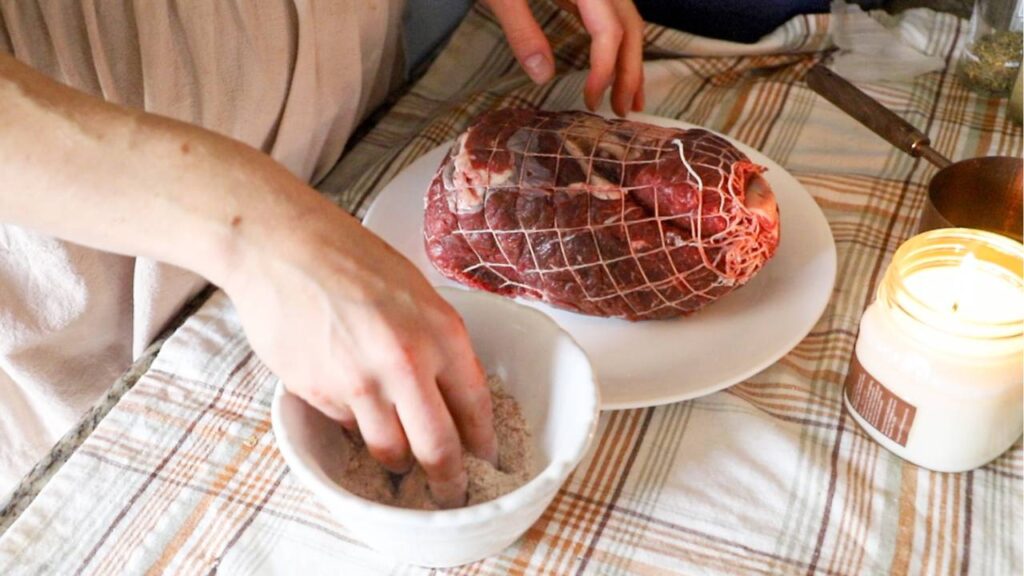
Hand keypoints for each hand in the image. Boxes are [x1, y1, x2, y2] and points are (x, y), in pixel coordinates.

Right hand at [226, 193, 496, 507]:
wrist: (282, 247)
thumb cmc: (350, 259)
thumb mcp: (416, 293)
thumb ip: (437, 344)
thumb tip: (452, 396)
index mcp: (441, 333)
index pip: (476, 408)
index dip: (482, 443)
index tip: (484, 460)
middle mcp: (406, 364)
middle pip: (438, 449)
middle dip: (448, 481)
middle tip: (448, 492)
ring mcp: (360, 384)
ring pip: (390, 451)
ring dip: (398, 460)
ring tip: (399, 457)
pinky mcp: (320, 394)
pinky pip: (350, 428)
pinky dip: (357, 426)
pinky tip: (355, 405)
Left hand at [484, 0, 644, 115]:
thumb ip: (521, 29)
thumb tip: (543, 75)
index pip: (609, 31)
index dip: (605, 69)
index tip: (590, 100)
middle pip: (629, 27)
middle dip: (629, 71)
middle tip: (623, 110)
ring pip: (627, 20)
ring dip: (631, 60)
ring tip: (629, 98)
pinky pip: (613, 14)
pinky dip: (617, 43)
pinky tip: (611, 66)